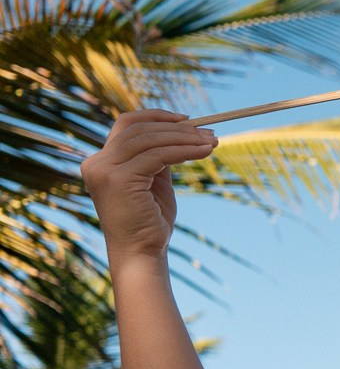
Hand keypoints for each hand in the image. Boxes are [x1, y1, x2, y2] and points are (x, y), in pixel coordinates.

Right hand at [82, 110, 212, 262]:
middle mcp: (97, 162)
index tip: (187, 119)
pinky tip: (205, 152)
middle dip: (178, 128)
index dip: (156, 116)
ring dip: (185, 138)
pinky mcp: (118, 179)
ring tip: (213, 142)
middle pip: (140, 129)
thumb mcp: (154, 182)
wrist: (142, 252)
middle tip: (210, 132)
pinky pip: (158, 156)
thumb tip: (182, 133)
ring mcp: (104, 170)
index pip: (126, 125)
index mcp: (101, 161)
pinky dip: (184, 151)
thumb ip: (157, 157)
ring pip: (150, 140)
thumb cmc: (151, 221)